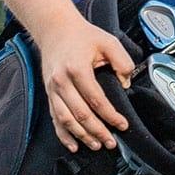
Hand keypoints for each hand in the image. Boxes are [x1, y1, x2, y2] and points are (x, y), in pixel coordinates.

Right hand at [36, 13, 134, 152]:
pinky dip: (63, 134)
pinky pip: (55, 119)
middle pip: (81, 114)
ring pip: (66, 120)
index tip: (122, 124)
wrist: (55, 29)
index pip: (96, 100)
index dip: (111, 116)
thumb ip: (122, 61)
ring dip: (82, 136)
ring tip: (96, 145)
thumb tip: (126, 83)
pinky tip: (73, 144)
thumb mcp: (108, 41)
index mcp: (77, 69)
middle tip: (111, 142)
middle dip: (98, 131)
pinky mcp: (49, 94)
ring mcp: (53, 89)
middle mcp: (62, 81)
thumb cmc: (82, 35)